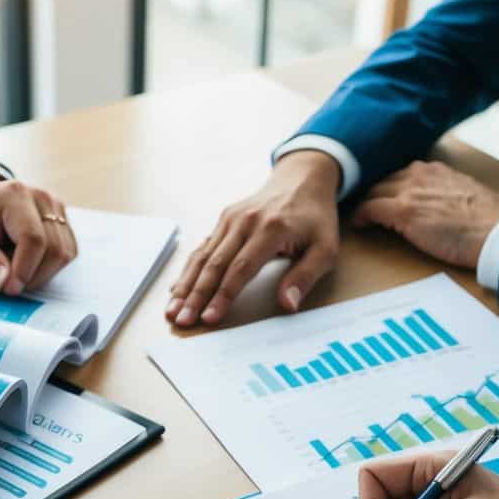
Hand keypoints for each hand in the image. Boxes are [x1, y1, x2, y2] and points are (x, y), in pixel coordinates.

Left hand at [0, 176, 77, 295]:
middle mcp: (43, 199)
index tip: (9, 289)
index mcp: (16, 196)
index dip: (25, 270)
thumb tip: (4, 283)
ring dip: (41, 272)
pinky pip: (66, 253)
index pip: (34, 239)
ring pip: (64, 254)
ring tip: (15, 268)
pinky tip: (27, 262)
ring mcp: (56, 209)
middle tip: (8, 282)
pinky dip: (48, 266)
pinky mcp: (62, 222)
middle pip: (54, 249)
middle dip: (32, 275)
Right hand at [165, 151, 339, 327]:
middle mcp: (246, 222)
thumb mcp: (326, 248)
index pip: (241, 268)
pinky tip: (177, 289)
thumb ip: (305, 277)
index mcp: (272, 229)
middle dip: (195, 296)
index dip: (224, 296)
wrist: (303, 178)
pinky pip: (203, 247)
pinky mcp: (224, 219)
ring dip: (185, 285)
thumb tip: (287, 304)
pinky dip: (188, 270)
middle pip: (215, 264)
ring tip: (172, 310)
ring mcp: (231, 219)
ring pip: (202, 256)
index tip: (210, 317)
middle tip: (181, 320)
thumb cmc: (316, 218)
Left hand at [353, 161, 498, 268]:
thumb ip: (447, 192)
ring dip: (365, 204)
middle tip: (364, 207)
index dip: (390, 188)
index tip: (384, 197)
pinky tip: (358, 224)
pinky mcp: (402, 211)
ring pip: (374, 192)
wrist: (495, 232)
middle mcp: (421, 174)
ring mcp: (410, 191)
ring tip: (360, 216)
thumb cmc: (488, 221)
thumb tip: (440, 204)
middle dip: (374, 194)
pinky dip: (360, 216)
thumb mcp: (466, 194)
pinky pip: (369, 209)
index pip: (403, 175)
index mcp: (437, 170)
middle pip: (384, 181)